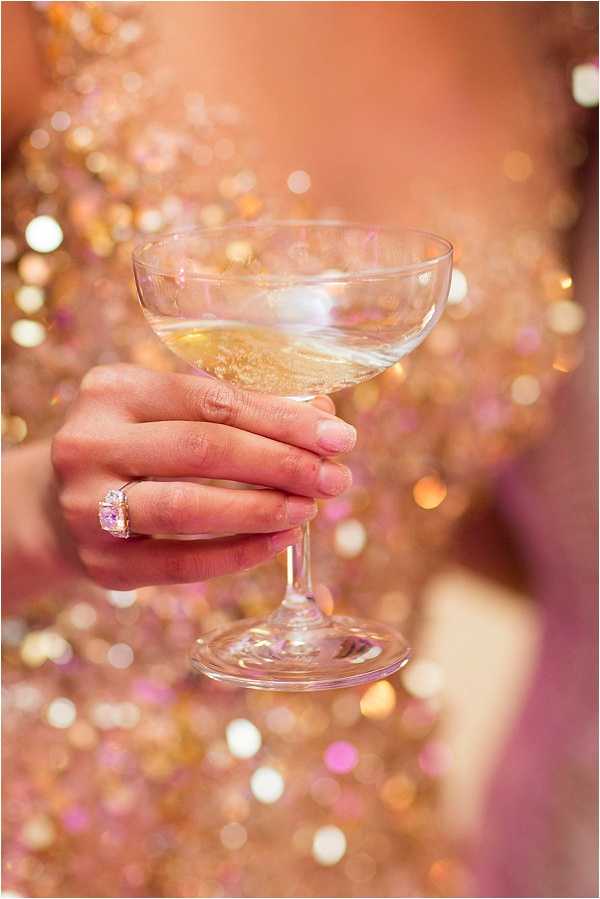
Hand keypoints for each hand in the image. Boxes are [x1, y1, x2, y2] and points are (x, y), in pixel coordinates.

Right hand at [50, 364, 355, 589]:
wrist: (60, 504)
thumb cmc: (137, 448)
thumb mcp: (169, 414)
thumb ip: (239, 411)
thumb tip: (324, 420)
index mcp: (113, 391)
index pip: (212, 400)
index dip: (282, 419)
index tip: (338, 436)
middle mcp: (89, 444)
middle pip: (201, 449)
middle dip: (280, 463)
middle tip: (334, 477)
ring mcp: (87, 507)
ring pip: (186, 507)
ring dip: (260, 509)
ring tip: (310, 508)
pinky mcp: (102, 563)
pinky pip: (181, 563)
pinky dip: (238, 553)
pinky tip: (280, 540)